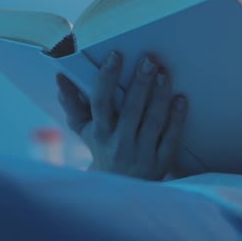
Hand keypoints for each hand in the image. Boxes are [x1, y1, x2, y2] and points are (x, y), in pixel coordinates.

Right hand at [56, 51, 187, 180]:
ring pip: (152, 121)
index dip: (107, 78)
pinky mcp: (161, 162)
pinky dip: (177, 118)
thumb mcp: (84, 129)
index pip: (100, 102)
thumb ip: (72, 103)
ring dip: (160, 96)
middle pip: (131, 109)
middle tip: (150, 59)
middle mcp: (120, 143)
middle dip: (140, 83)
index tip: (116, 55)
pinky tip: (182, 99)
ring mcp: (142, 153)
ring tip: (164, 73)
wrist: (119, 186)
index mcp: (100, 132)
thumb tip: (60, 77)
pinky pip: (170, 137)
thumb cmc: (102, 148)